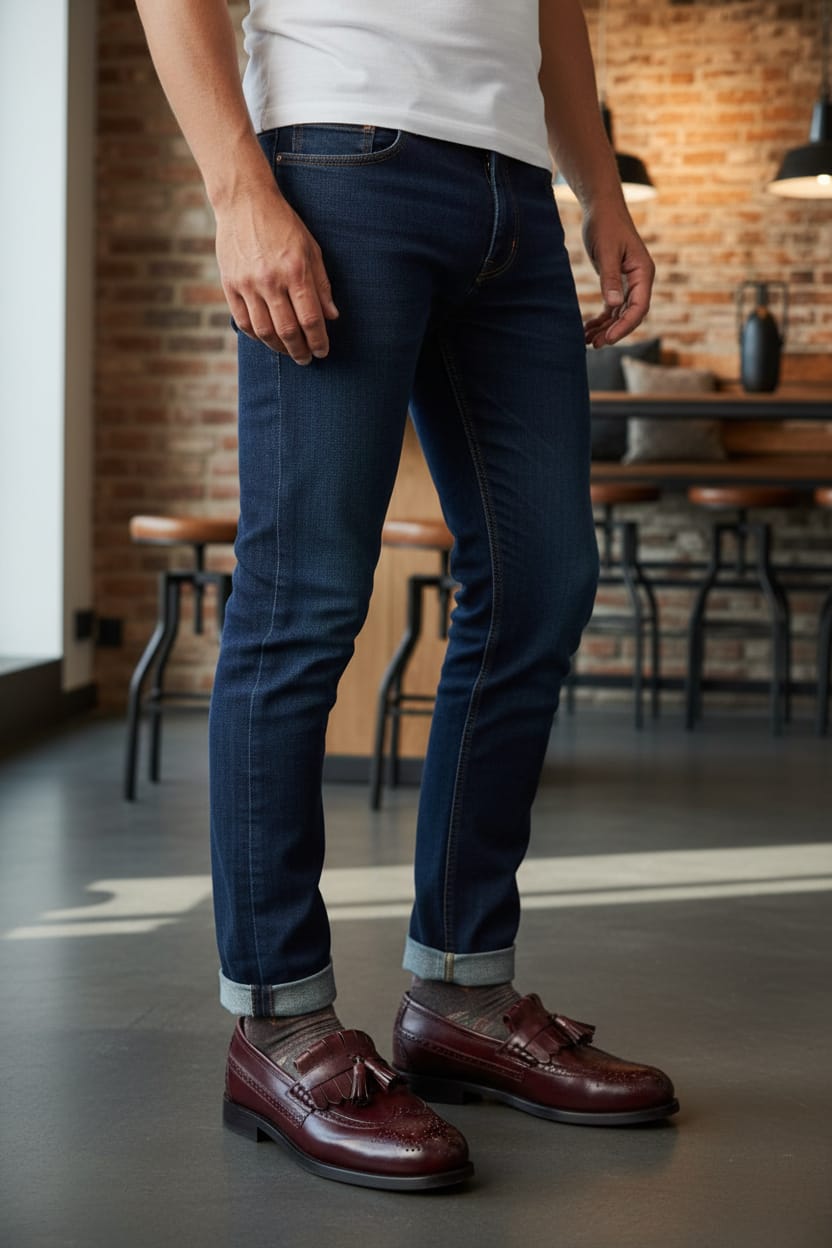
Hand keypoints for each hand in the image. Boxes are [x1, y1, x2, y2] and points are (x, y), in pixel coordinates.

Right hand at [215, 184, 338, 364]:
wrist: (244, 202)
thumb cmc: (283, 225)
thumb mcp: (310, 249)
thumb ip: (321, 284)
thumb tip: (332, 316)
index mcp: (295, 271)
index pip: (311, 318)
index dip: (319, 341)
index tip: (323, 352)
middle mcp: (271, 280)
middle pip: (288, 330)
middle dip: (300, 350)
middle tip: (306, 359)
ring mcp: (247, 284)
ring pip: (264, 331)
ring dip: (279, 348)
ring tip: (288, 351)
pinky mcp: (229, 284)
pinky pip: (243, 321)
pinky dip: (257, 336)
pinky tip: (267, 338)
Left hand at [581, 204, 654, 348]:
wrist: (602, 207)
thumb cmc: (606, 224)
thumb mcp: (606, 251)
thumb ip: (610, 278)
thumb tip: (613, 304)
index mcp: (643, 273)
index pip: (639, 307)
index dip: (625, 326)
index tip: (608, 339)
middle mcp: (639, 280)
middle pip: (631, 314)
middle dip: (614, 331)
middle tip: (594, 345)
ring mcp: (629, 282)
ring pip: (620, 313)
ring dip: (606, 328)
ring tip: (587, 341)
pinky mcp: (617, 281)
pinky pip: (612, 306)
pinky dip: (601, 318)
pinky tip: (588, 328)